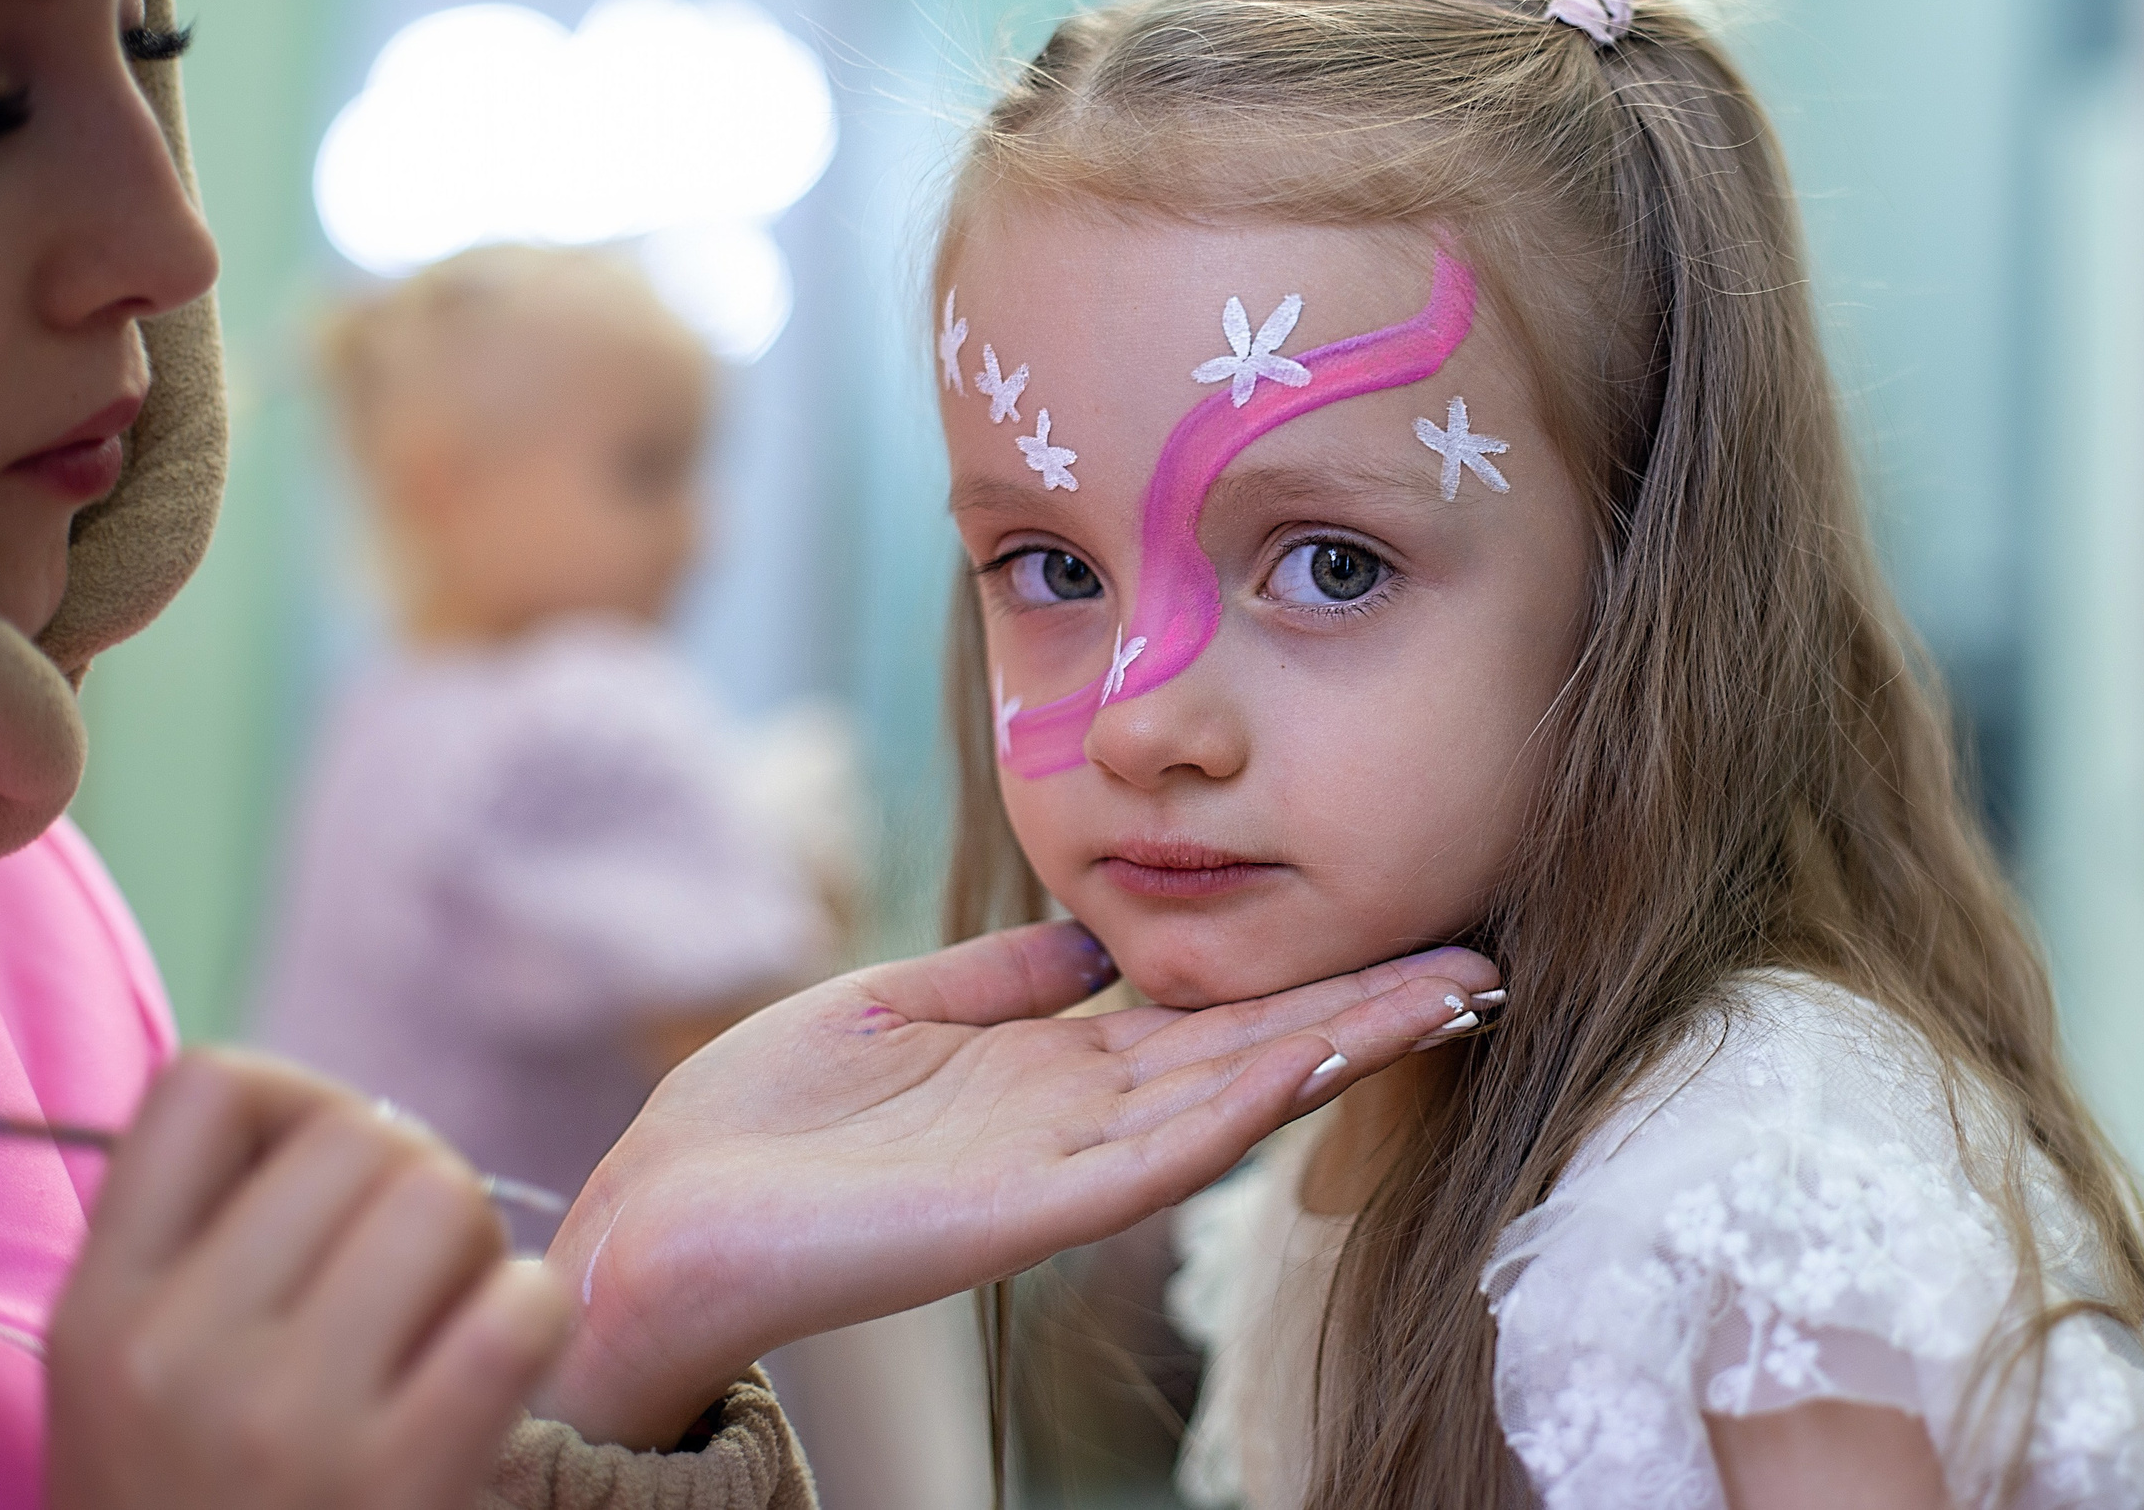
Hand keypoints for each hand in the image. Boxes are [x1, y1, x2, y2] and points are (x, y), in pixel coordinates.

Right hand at [47, 1051, 574, 1509]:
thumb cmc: (209, 1507)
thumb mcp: (138, 1385)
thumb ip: (204, 1250)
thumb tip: (341, 1117)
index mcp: (100, 1314)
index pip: (204, 1085)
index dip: (297, 1103)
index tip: (320, 1179)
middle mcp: (174, 1354)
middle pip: (359, 1133)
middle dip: (411, 1182)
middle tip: (408, 1275)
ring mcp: (285, 1420)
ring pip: (445, 1196)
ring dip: (475, 1250)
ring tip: (446, 1325)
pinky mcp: (403, 1477)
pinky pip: (521, 1307)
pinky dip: (537, 1321)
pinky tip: (500, 1373)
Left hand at [539, 921, 1498, 1446]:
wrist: (665, 1218)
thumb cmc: (760, 1119)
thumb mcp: (892, 1005)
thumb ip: (999, 978)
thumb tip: (1090, 938)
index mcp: (1050, 1071)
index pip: (1208, 1015)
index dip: (1307, 973)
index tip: (1398, 925)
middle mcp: (1081, 1119)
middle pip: (1252, 1052)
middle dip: (1364, 1008)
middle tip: (1478, 958)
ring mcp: (1066, 1166)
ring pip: (1234, 1096)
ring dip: (1339, 1047)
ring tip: (1444, 993)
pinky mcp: (1032, 1207)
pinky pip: (1163, 1148)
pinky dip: (1248, 1099)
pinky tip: (1321, 1050)